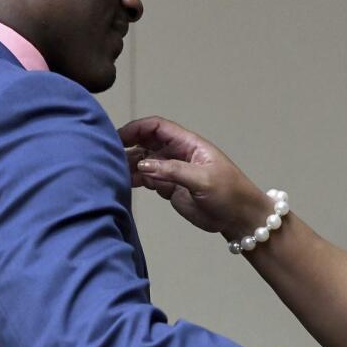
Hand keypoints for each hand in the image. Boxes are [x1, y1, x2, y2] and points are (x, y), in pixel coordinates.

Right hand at [119, 116, 270, 238]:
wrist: (239, 218)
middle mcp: (177, 154)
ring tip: (112, 172)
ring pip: (144, 161)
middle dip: (128, 145)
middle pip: (147, 143)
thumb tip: (143, 164)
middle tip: (108, 156)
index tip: (118, 136)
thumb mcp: (203, 179)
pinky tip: (122, 183)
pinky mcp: (169, 188)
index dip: (138, 128)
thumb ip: (173, 171)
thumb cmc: (229, 193)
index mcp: (188, 144)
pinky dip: (134, 179)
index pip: (158, 128)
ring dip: (129, 164)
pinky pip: (147, 179)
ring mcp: (172, 171)